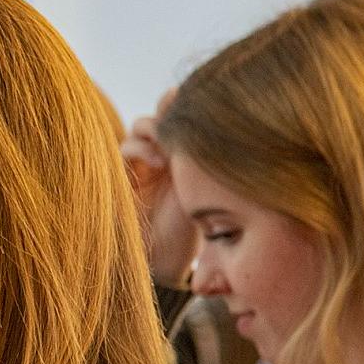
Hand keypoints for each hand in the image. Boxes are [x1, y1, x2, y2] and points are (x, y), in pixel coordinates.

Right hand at [123, 90, 196, 287]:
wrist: (163, 262)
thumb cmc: (191, 233)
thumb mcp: (207, 193)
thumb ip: (211, 169)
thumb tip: (239, 139)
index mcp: (186, 153)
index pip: (185, 116)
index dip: (190, 104)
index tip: (206, 101)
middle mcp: (164, 152)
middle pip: (162, 111)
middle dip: (170, 107)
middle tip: (183, 113)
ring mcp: (142, 162)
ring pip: (141, 126)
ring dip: (154, 128)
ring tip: (170, 144)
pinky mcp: (124, 175)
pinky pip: (124, 149)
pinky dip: (139, 149)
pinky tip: (158, 163)